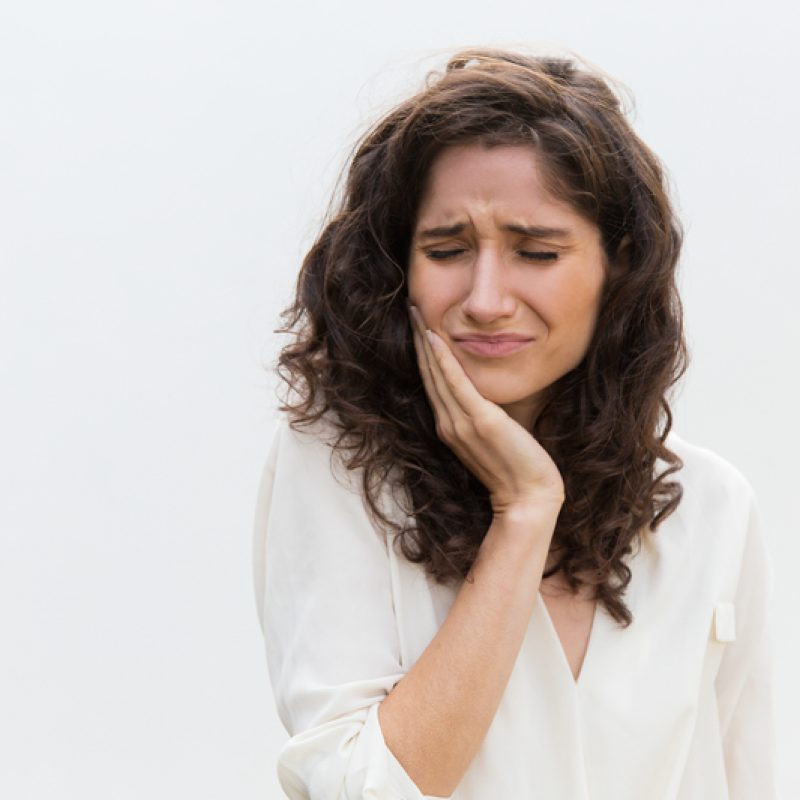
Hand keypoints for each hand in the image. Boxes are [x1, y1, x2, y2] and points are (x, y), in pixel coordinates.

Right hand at [408, 304, 564, 515]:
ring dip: (426, 341)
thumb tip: (488, 392)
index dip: (423, 353)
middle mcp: (448, 424)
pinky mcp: (479, 420)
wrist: (528, 498)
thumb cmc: (517, 469)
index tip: (419, 327)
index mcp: (449, 428)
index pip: (432, 383)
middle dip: (418, 340)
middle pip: (427, 373)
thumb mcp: (494, 436)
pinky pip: (455, 383)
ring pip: (436, 374)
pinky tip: (435, 337)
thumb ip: (484, 415)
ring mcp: (460, 423)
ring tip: (417, 314)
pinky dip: (442, 359)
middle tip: (411, 309)